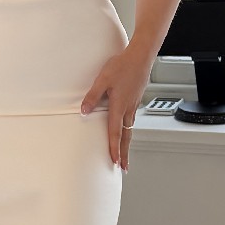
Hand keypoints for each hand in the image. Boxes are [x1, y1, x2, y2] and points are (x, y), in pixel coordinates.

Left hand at [80, 46, 152, 169]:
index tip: (114, 162)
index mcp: (119, 106)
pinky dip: (128, 131)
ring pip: (130, 129)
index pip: (115, 133)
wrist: (140, 56)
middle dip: (124, 154)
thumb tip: (84, 111)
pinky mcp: (135, 100)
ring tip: (124, 155)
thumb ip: (92, 96)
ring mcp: (133, 105)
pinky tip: (126, 131)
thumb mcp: (102, 79)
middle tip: (124, 168)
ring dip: (127, 144)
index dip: (114, 148)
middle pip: (126, 137)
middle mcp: (128, 109)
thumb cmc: (122, 65)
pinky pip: (131, 120)